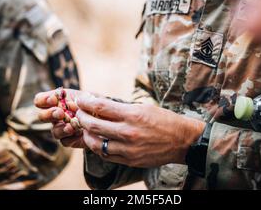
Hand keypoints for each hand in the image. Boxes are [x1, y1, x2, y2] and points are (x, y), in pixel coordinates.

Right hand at [34, 89, 85, 147]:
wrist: (103, 115)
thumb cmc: (90, 102)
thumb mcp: (81, 94)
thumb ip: (70, 96)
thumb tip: (60, 99)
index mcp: (55, 102)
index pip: (39, 100)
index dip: (43, 100)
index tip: (53, 99)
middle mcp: (55, 116)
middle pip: (42, 116)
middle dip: (50, 114)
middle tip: (60, 112)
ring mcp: (61, 128)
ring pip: (54, 131)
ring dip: (61, 128)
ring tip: (71, 126)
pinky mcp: (69, 140)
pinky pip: (65, 141)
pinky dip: (72, 137)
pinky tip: (79, 132)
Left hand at [76, 94, 205, 167]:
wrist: (182, 140)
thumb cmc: (163, 120)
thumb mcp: (143, 107)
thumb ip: (122, 108)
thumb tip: (100, 104)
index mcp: (132, 114)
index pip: (101, 106)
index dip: (87, 102)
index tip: (81, 99)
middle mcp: (128, 132)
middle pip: (94, 124)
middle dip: (82, 117)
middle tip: (78, 112)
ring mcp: (128, 149)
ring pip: (96, 143)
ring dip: (86, 134)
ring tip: (85, 128)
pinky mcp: (130, 161)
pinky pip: (106, 155)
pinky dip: (98, 147)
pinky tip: (96, 140)